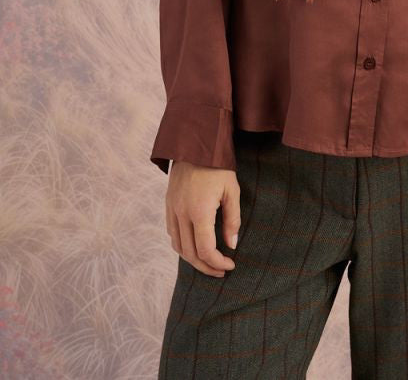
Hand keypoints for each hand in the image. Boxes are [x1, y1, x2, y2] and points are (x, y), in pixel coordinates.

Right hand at [166, 161, 240, 276]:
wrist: (195, 142)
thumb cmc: (218, 166)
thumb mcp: (232, 191)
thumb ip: (232, 220)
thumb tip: (231, 245)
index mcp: (199, 211)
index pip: (205, 250)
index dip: (218, 263)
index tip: (230, 265)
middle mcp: (181, 213)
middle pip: (190, 254)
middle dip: (206, 267)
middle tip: (221, 271)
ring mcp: (172, 209)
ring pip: (178, 246)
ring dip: (193, 259)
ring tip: (209, 262)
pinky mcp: (168, 204)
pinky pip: (171, 233)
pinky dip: (182, 245)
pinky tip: (194, 245)